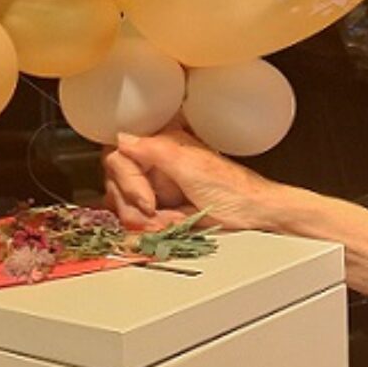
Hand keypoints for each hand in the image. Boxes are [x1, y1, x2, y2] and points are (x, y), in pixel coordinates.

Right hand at [102, 127, 277, 231]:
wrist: (251, 215)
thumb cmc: (232, 189)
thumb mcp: (191, 167)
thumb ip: (155, 151)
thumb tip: (122, 138)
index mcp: (161, 146)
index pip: (118, 158)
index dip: (129, 184)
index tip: (148, 201)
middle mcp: (154, 164)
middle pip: (115, 185)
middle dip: (136, 207)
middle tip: (158, 214)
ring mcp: (155, 187)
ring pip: (123, 206)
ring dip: (146, 221)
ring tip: (172, 220)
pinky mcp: (159, 209)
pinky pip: (137, 221)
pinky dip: (152, 228)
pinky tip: (172, 225)